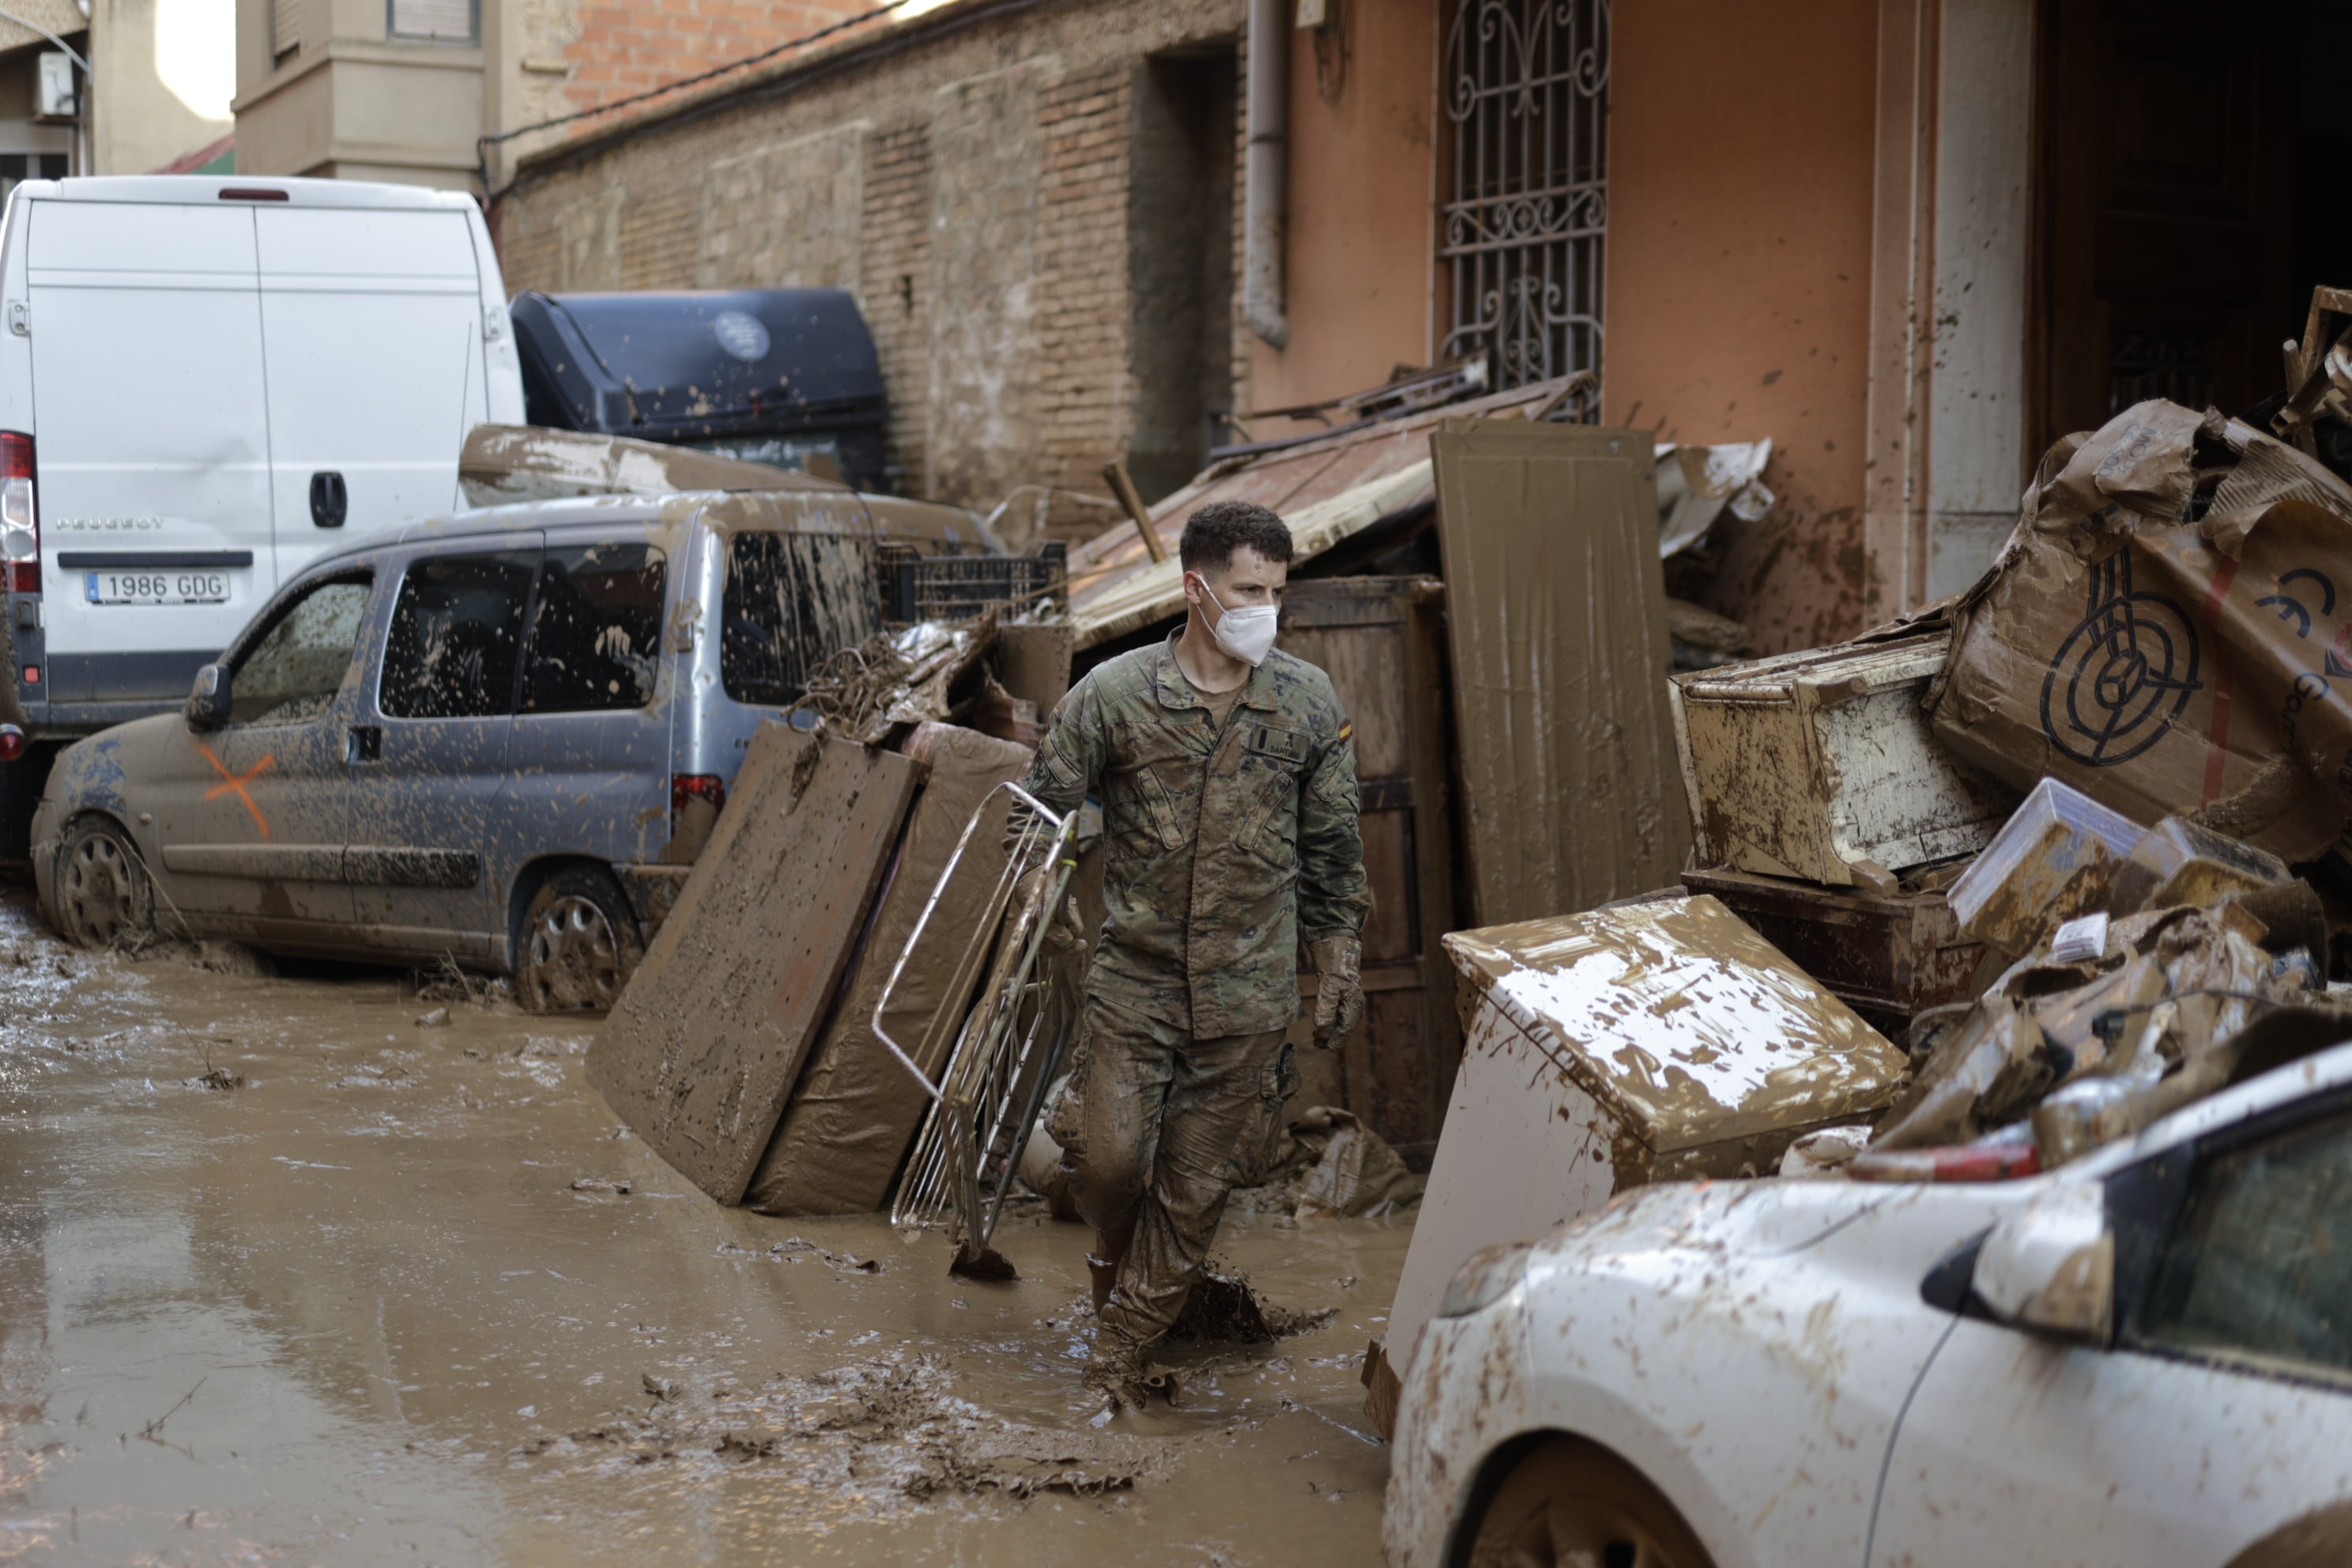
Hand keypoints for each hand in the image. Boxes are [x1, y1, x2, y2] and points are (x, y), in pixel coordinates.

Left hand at [1309, 934, 1362, 1049]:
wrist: (1339, 954)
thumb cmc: (1334, 969)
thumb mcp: (1328, 987)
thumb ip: (1325, 1007)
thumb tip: (1321, 1026)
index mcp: (1353, 1007)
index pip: (1344, 1031)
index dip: (1333, 1040)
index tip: (1322, 1045)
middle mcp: (1356, 1008)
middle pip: (1345, 1031)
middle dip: (1331, 1038)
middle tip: (1316, 1042)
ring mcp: (1353, 1004)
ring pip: (1343, 1025)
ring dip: (1331, 1032)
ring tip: (1317, 1037)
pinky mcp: (1347, 1000)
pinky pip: (1342, 1018)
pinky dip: (1333, 1024)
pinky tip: (1324, 1025)